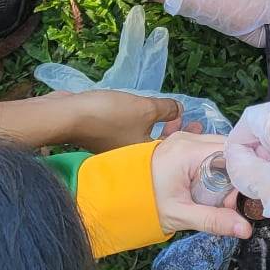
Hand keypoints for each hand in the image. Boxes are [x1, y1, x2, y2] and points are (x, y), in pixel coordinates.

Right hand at [67, 92, 181, 152]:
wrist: (70, 115)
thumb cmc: (111, 116)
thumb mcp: (145, 108)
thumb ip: (167, 109)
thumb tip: (181, 110)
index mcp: (145, 157)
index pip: (173, 150)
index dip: (188, 137)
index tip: (199, 127)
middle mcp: (132, 160)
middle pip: (160, 147)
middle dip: (175, 133)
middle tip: (188, 121)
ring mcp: (117, 150)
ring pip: (144, 139)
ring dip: (158, 128)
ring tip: (169, 115)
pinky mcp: (105, 140)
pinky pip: (130, 134)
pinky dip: (140, 126)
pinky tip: (142, 114)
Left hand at [150, 130, 253, 238]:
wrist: (115, 197)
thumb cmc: (144, 203)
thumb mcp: (181, 215)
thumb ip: (214, 220)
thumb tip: (245, 229)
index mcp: (188, 151)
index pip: (231, 152)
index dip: (242, 173)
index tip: (240, 196)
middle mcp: (187, 138)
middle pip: (227, 149)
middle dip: (235, 173)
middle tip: (230, 200)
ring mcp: (182, 139)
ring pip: (218, 149)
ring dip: (224, 170)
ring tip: (219, 195)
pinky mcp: (179, 145)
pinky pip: (206, 150)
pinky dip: (213, 166)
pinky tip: (209, 186)